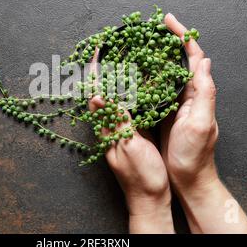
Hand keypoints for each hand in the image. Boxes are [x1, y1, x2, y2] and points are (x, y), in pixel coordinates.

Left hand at [88, 51, 173, 232]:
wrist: (150, 198)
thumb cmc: (141, 176)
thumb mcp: (128, 145)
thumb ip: (115, 120)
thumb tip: (96, 94)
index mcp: (107, 128)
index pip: (98, 92)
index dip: (97, 70)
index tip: (99, 49)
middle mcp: (111, 127)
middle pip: (105, 92)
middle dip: (106, 70)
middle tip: (110, 49)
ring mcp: (121, 130)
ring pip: (116, 99)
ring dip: (118, 79)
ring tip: (123, 60)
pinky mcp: (133, 134)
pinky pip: (128, 109)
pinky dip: (131, 93)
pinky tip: (138, 86)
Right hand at [160, 13, 246, 233]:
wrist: (187, 178)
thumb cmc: (194, 155)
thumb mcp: (201, 124)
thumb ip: (205, 93)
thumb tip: (205, 61)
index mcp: (198, 92)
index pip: (193, 57)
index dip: (181, 36)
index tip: (167, 20)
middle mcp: (188, 94)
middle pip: (179, 60)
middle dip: (167, 40)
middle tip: (151, 26)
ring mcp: (175, 102)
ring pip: (165, 72)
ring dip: (155, 55)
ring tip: (140, 42)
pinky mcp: (163, 112)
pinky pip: (155, 87)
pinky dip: (146, 75)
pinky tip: (134, 71)